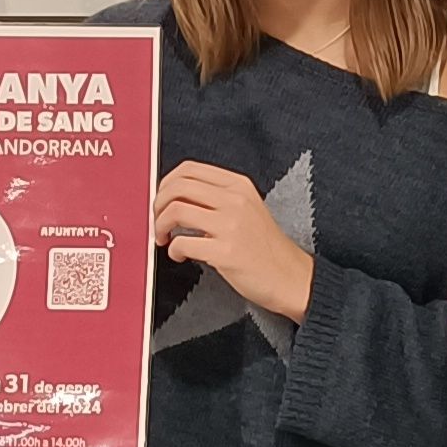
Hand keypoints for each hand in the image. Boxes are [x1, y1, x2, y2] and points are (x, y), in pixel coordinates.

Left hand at [154, 163, 313, 322]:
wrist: (289, 277)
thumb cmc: (264, 247)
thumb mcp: (247, 208)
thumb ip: (217, 198)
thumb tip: (175, 197)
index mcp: (238, 186)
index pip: (189, 169)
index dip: (166, 183)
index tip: (163, 199)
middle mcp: (235, 200)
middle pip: (177, 186)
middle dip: (158, 204)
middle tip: (158, 220)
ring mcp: (231, 226)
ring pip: (176, 211)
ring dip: (161, 226)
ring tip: (165, 238)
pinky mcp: (226, 252)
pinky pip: (183, 243)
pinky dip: (173, 250)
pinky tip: (180, 255)